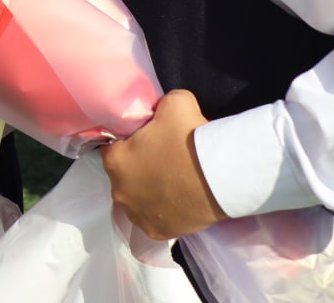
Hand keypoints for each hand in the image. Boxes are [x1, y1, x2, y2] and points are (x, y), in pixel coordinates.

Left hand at [100, 89, 226, 240]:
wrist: (221, 176)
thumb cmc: (191, 138)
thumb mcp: (174, 102)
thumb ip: (160, 104)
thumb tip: (162, 110)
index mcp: (115, 160)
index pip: (112, 146)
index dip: (129, 141)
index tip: (147, 140)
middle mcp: (119, 190)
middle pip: (124, 174)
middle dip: (138, 166)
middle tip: (163, 158)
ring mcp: (137, 214)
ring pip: (137, 197)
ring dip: (148, 189)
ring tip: (172, 181)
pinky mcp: (157, 231)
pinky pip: (154, 217)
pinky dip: (162, 209)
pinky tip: (177, 199)